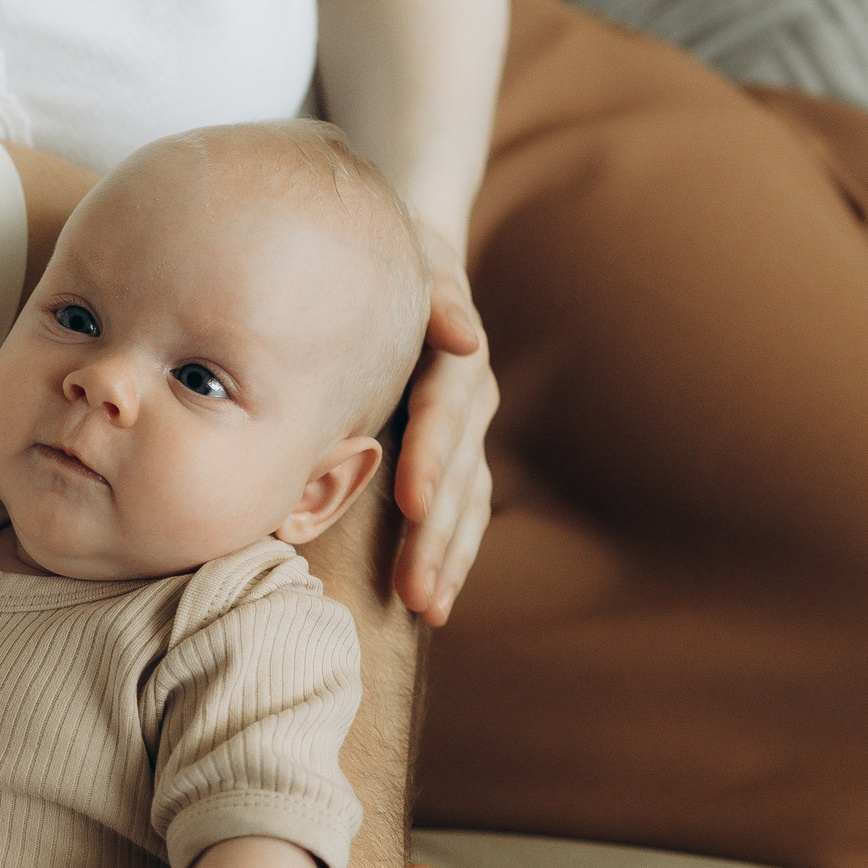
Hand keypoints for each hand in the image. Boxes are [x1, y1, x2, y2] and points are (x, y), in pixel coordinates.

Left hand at [393, 222, 497, 626]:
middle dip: (437, 536)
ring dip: (448, 560)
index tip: (413, 504)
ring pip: (466, 505)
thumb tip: (463, 333)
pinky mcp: (457, 455)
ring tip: (427, 609)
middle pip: (459, 476)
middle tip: (414, 591)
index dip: (432, 458)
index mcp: (454, 357)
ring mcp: (469, 433)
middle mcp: (470, 401)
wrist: (415, 261)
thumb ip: (435, 293)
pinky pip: (461, 512)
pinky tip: (433, 602)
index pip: (444, 412)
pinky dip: (450, 556)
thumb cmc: (396, 259)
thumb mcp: (414, 257)